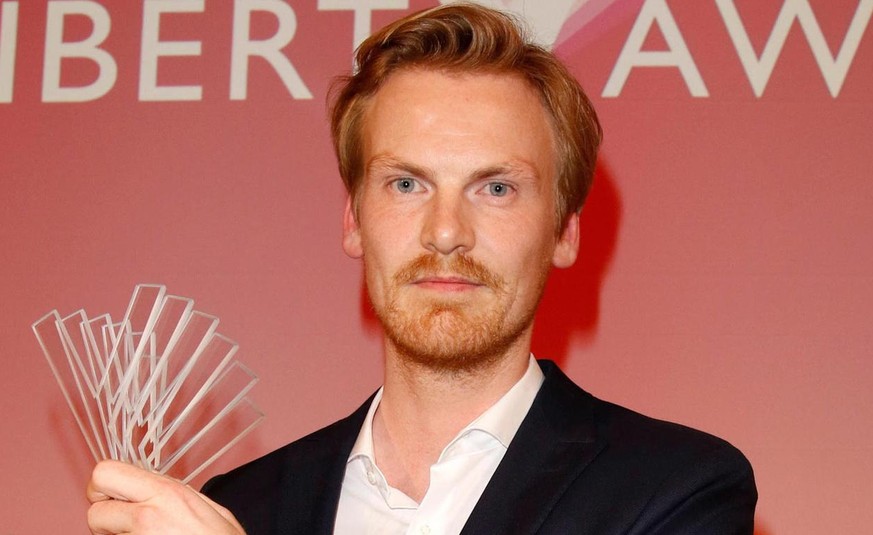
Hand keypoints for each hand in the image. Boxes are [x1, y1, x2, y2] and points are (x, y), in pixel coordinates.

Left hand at [86, 460, 244, 534]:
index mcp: (166, 492)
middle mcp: (147, 516)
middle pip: (94, 510)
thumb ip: (176, 493)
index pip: (104, 473)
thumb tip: (153, 487)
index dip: (103, 487)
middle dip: (104, 517)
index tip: (114, 497)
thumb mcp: (209, 507)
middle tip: (121, 524)